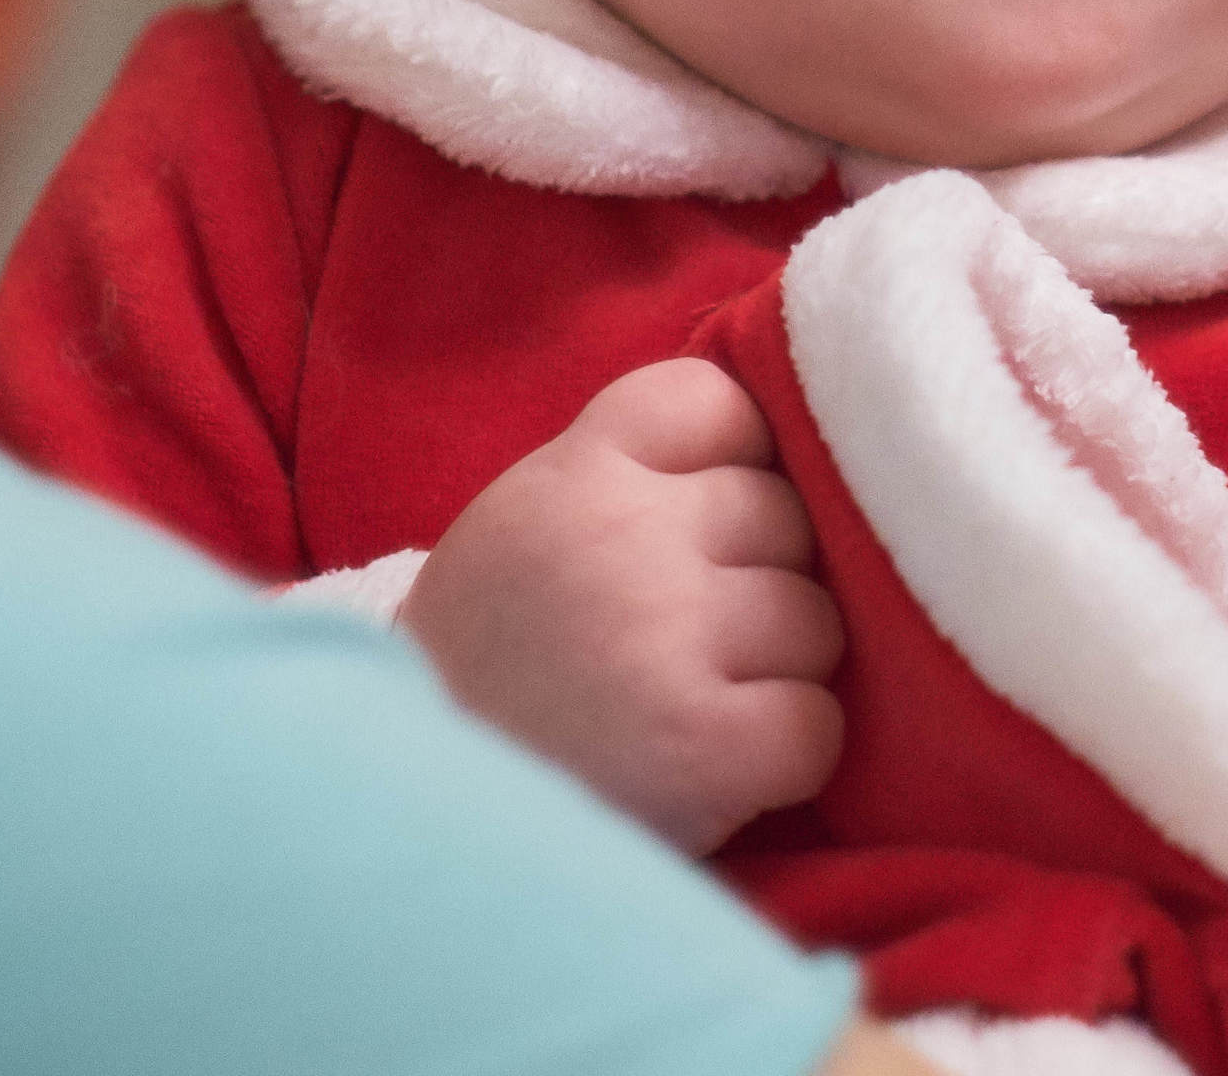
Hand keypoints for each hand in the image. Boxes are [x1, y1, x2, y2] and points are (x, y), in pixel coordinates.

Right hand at [400, 358, 844, 854]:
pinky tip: (719, 772)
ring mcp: (664, 635)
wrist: (410, 825)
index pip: (717, 403)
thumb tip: (780, 452)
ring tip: (692, 708)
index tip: (695, 528)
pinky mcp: (701, 746)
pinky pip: (816, 724)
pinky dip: (787, 758)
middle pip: (783, 514)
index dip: (733, 464)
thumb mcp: (528, 529)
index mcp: (574, 472)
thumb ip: (632, 477)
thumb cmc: (494, 671)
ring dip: (780, 672)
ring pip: (817, 620)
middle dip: (759, 579)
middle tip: (684, 645)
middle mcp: (623, 537)